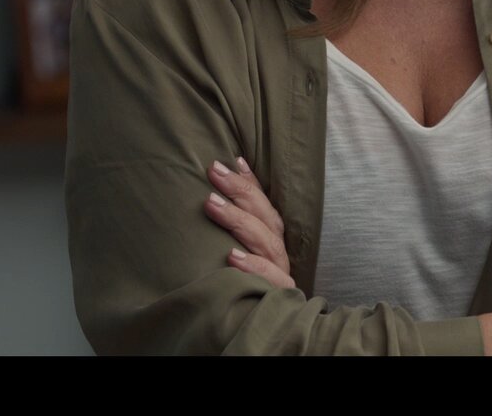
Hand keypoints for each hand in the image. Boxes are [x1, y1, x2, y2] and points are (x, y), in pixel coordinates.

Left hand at [204, 157, 297, 290]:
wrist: (263, 332)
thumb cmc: (240, 287)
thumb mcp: (235, 251)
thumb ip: (232, 229)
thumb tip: (211, 192)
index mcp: (271, 240)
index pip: (264, 205)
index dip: (249, 182)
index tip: (229, 160)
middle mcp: (279, 254)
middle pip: (266, 217)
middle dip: (240, 192)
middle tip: (213, 172)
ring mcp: (280, 275)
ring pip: (267, 242)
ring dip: (238, 220)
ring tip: (211, 203)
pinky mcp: (278, 296)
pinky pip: (269, 280)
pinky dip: (252, 266)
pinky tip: (231, 256)